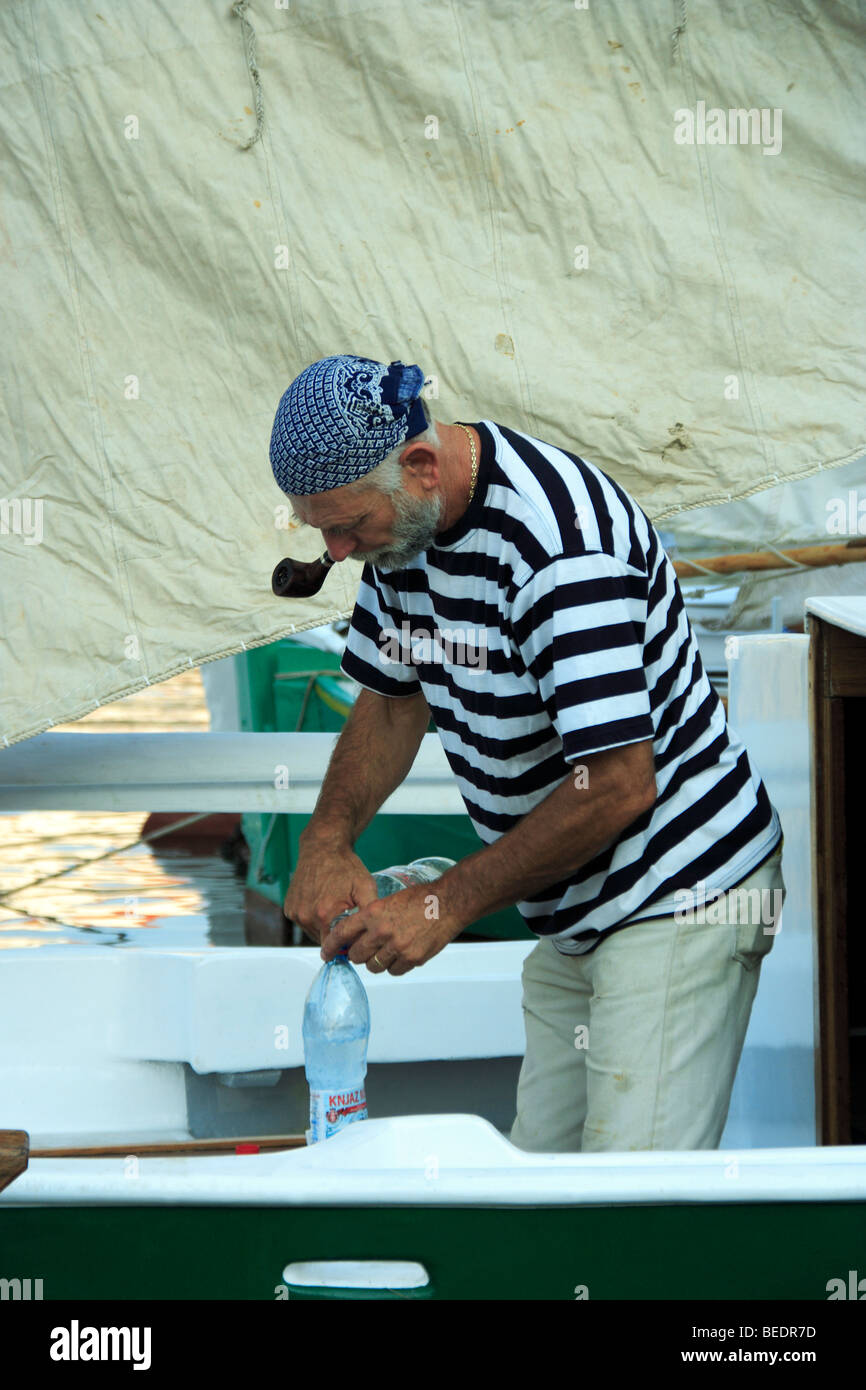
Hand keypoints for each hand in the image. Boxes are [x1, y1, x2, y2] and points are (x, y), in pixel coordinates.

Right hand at [283, 834, 377, 944]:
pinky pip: (304, 923)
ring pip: (313, 934)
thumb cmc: (345, 866)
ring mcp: (296, 913)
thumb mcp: (365, 887)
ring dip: (324, 928)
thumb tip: (372, 935)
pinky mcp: (289, 909)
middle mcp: (306, 916)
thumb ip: (369, 913)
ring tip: (334, 909)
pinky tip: (323, 904)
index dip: (347, 945)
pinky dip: (313, 919)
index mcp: (325, 915)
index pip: (336, 947)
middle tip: (346, 918)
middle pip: (324, 942)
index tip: (354, 936)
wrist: (322, 848)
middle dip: (336, 936)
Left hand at [319, 882, 466, 975]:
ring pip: (374, 966)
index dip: (331, 946)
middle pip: (356, 955)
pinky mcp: (412, 958)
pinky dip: (394, 966)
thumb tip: (354, 938)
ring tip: (386, 951)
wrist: (448, 903)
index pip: (342, 933)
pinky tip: (400, 954)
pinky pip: (393, 971)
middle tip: (363, 951)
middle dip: (357, 955)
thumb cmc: (419, 899)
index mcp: (373, 913)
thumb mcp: (387, 902)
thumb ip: (370, 919)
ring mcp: (398, 947)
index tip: (326, 954)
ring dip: (376, 962)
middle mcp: (382, 931)